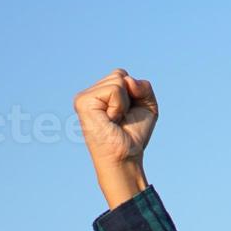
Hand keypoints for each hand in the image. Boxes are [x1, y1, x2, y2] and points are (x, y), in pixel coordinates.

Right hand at [74, 68, 157, 208]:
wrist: (126, 156)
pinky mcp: (83, 102)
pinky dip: (119, 106)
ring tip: (115, 120)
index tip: (126, 114)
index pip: (122, 75)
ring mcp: (84, 97)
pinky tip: (110, 119)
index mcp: (100, 93)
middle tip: (121, 118)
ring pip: (118, 80)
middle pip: (120, 74)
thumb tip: (127, 79)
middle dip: (130, 97)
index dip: (133, 94)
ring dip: (124, 103)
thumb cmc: (134, 135)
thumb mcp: (147, 106)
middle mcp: (90, 94)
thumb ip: (143, 86)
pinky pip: (114, 90)